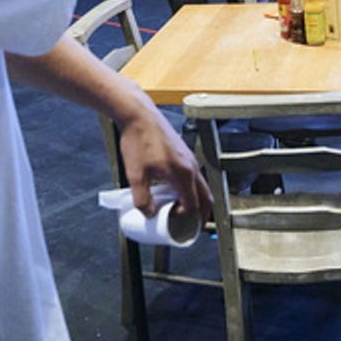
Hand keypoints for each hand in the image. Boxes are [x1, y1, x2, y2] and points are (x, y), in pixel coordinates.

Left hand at [118, 100, 212, 220]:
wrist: (138, 115)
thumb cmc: (138, 139)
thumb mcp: (135, 175)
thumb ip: (142, 199)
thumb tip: (148, 213)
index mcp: (183, 174)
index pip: (193, 205)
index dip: (185, 218)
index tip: (172, 221)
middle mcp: (191, 166)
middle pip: (206, 197)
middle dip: (201, 214)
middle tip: (191, 225)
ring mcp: (189, 158)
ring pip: (201, 185)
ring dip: (195, 200)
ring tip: (180, 208)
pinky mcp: (184, 152)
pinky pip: (194, 175)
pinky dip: (190, 187)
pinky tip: (172, 189)